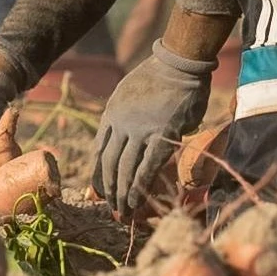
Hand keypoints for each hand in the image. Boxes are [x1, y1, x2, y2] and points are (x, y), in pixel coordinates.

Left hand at [90, 45, 213, 210]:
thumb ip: (123, 117)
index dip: (98, 175)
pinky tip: (137, 201)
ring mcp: (140, 131)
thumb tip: (130, 140)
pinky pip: (147, 167)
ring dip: (123, 194)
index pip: (98, 152)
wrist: (178, 63)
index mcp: (110, 115)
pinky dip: (140, 187)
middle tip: (112, 209)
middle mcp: (120, 125)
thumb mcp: (127, 94)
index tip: (99, 192)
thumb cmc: (158, 78)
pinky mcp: (161, 136)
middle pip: (109, 164)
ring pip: (125, 169)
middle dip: (109, 190)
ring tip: (124, 212)